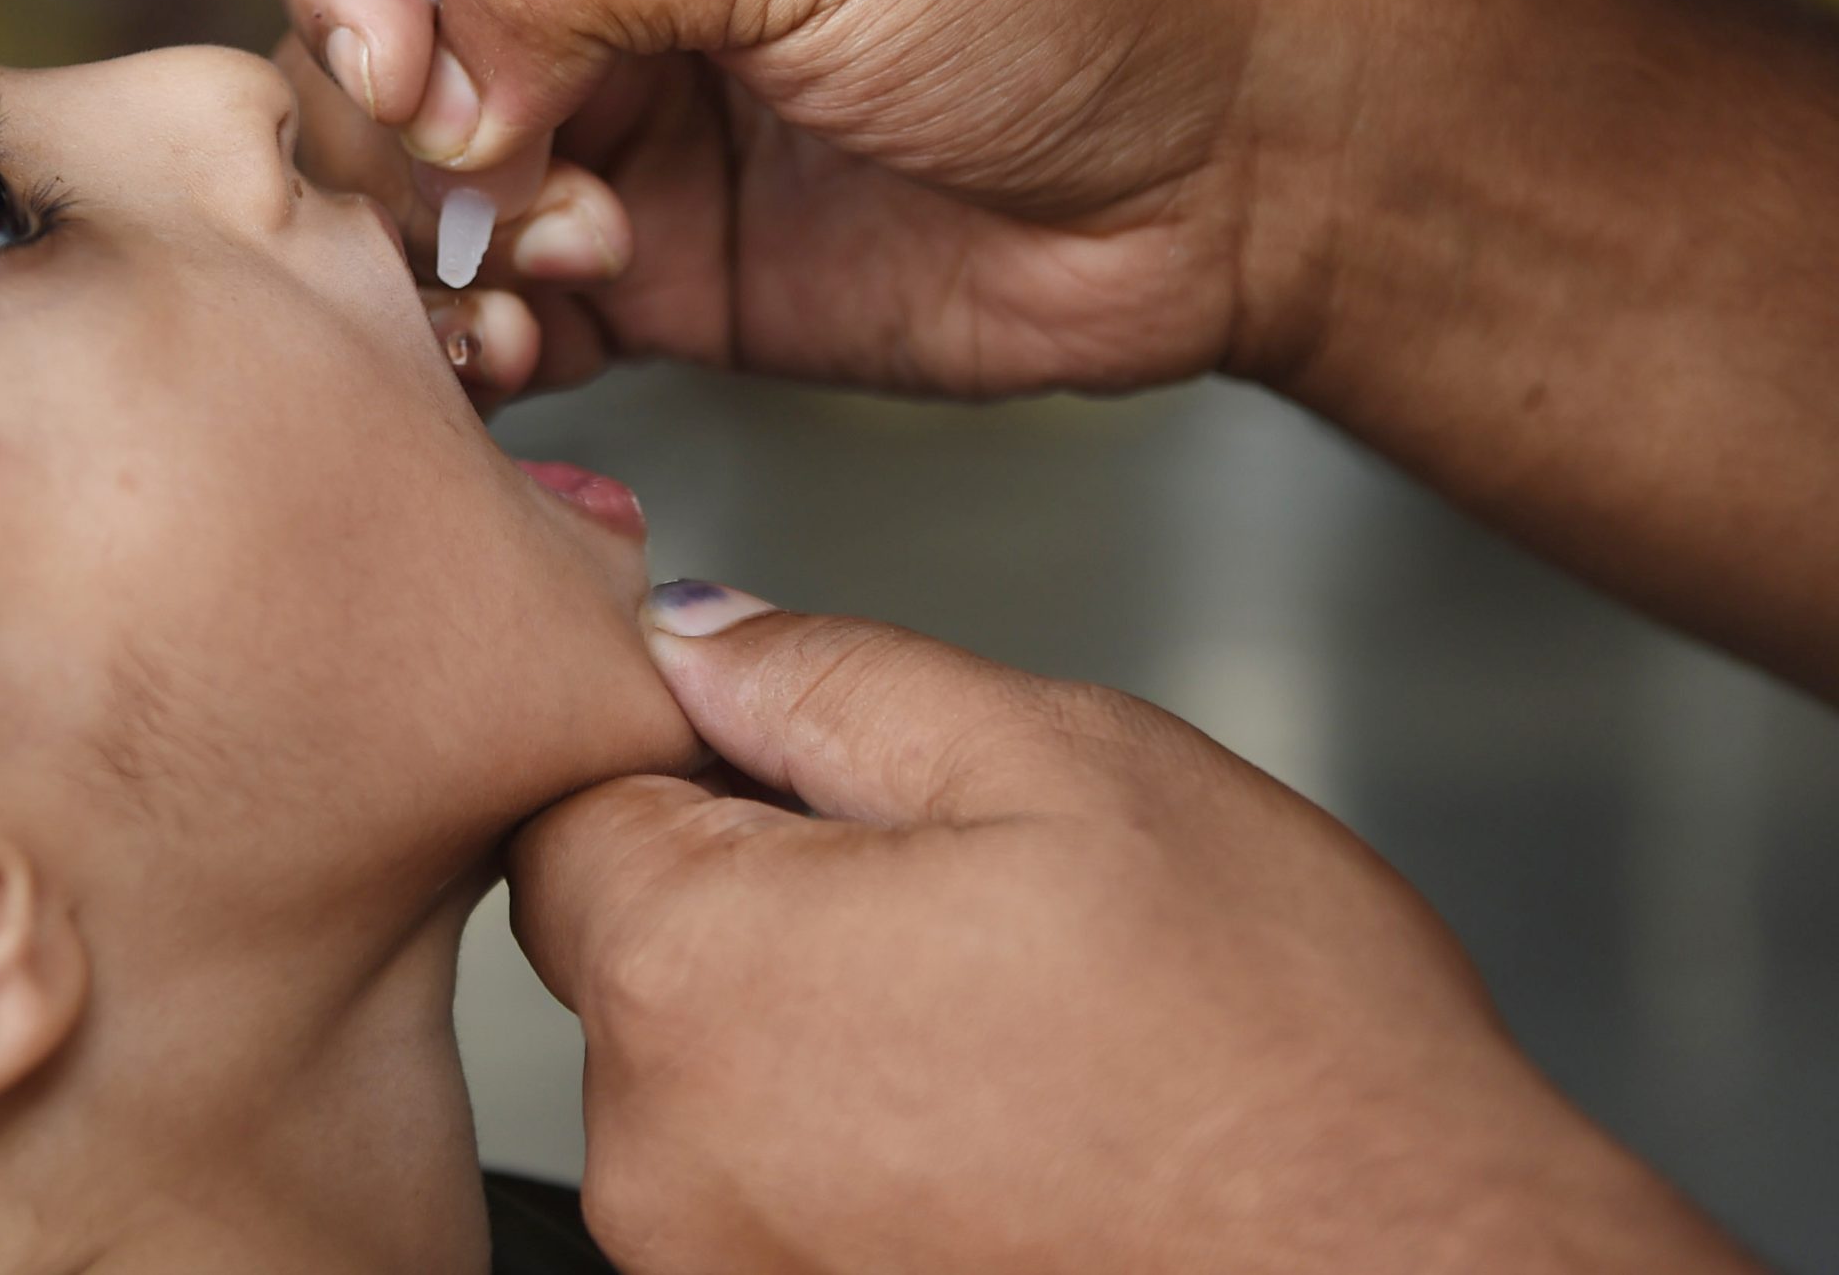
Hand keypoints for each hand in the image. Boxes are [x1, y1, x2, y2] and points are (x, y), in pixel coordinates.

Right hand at [246, 0, 1314, 402]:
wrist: (1227, 166)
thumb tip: (428, 92)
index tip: (411, 79)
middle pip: (356, 50)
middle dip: (401, 138)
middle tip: (520, 191)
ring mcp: (613, 120)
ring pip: (410, 198)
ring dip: (437, 255)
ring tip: (563, 276)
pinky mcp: (654, 266)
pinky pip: (500, 310)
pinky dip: (489, 343)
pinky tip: (548, 350)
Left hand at [507, 584, 1758, 1273]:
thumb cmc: (1277, 1059)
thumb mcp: (1061, 763)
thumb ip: (830, 678)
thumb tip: (694, 633)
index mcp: (693, 977)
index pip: (567, 815)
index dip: (683, 763)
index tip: (798, 769)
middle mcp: (665, 1159)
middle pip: (630, 959)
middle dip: (755, 898)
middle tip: (955, 898)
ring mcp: (720, 1274)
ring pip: (709, 1086)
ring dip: (813, 1031)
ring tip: (1008, 1027)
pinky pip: (773, 1198)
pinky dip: (856, 1152)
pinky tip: (1004, 1132)